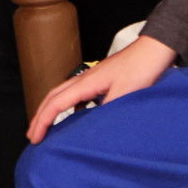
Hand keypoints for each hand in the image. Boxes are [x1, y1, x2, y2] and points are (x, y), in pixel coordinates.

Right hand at [26, 32, 175, 141]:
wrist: (155, 49)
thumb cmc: (142, 67)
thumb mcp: (124, 93)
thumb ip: (106, 110)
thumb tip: (92, 127)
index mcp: (87, 83)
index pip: (56, 103)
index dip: (42, 122)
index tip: (35, 138)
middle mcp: (85, 79)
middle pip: (53, 96)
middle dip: (39, 116)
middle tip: (32, 135)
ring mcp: (93, 78)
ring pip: (63, 93)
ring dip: (51, 109)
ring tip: (47, 125)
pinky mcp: (102, 79)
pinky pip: (77, 93)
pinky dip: (68, 105)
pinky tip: (76, 115)